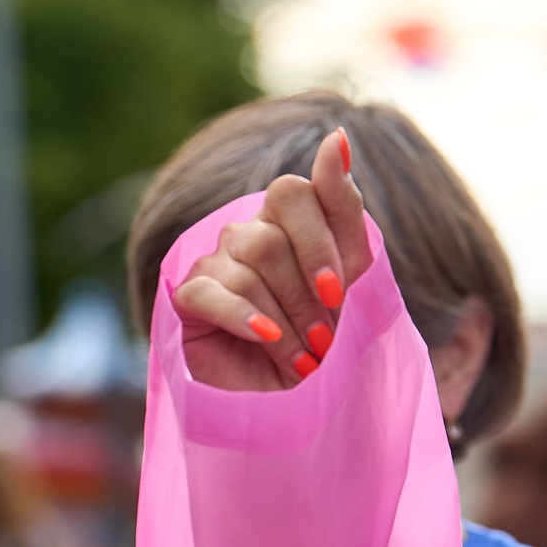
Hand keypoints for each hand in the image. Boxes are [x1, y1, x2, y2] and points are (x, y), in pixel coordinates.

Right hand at [170, 129, 372, 389]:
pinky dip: (246, 317)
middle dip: (308, 289)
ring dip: (287, 317)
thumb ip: (345, 209)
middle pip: (272, 230)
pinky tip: (268, 340)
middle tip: (328, 336)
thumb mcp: (358, 279)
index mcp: (293, 225)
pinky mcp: (187, 300)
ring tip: (307, 356)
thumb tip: (338, 135)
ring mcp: (215, 264)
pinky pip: (211, 290)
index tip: (342, 289)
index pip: (298, 193)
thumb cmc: (336, 346)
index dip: (322, 239)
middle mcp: (249, 235)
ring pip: (247, 261)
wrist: (306, 410)